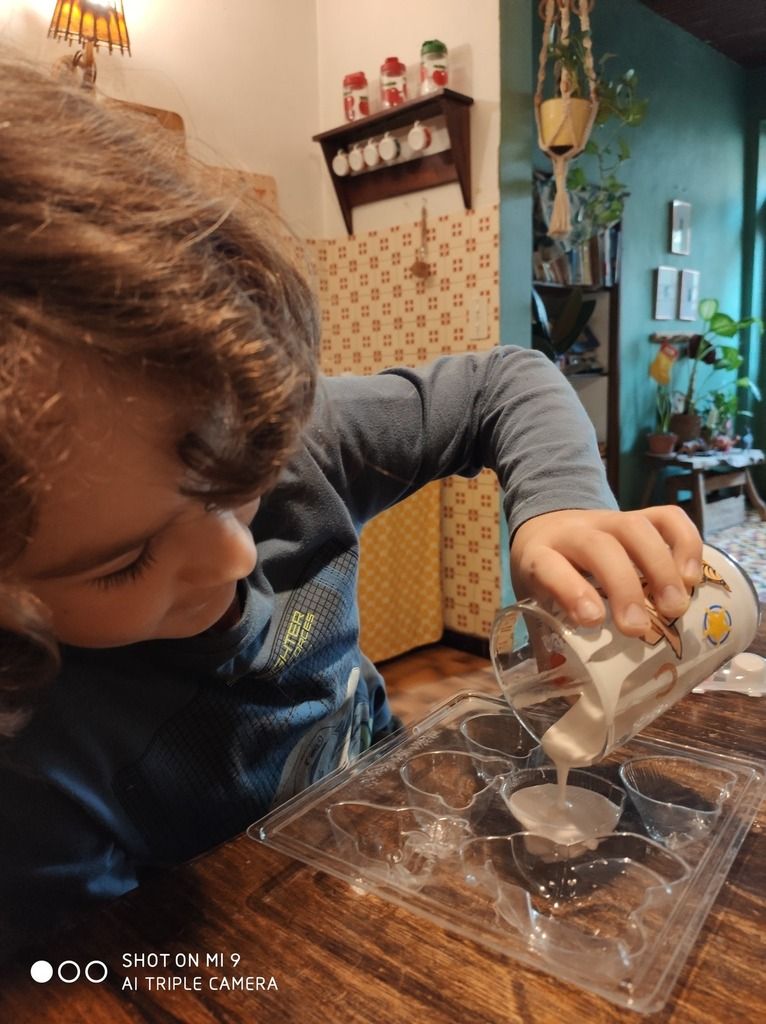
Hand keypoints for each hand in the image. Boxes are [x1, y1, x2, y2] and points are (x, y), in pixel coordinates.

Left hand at [510, 506, 702, 635]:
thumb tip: (567, 692)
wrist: (548, 527)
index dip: (570, 590)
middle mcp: (574, 534)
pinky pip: (666, 518)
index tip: (592, 621)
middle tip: (639, 628)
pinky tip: (692, 578)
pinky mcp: (638, 516)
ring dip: (660, 567)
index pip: (549, 566)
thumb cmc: (546, 575)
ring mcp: (608, 520)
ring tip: (676, 608)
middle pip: (599, 547)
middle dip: (623, 587)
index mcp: (539, 558)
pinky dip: (686, 542)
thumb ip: (549, 643)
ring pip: (636, 528)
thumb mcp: (534, 604)